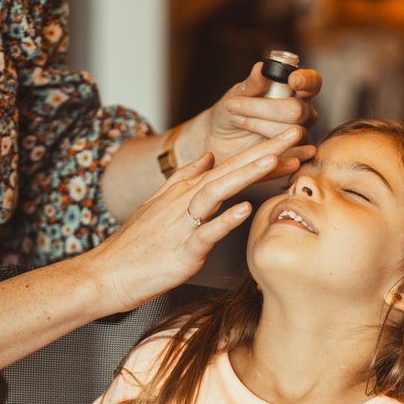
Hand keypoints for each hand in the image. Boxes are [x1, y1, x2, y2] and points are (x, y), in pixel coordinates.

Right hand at [91, 127, 306, 312]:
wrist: (107, 272)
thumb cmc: (137, 242)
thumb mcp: (160, 203)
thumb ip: (185, 178)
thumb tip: (209, 157)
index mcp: (187, 190)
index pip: (231, 165)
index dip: (261, 149)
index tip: (290, 137)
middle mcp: (187, 200)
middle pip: (231, 169)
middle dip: (265, 148)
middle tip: (296, 131)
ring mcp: (183, 222)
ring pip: (218, 191)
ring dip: (246, 174)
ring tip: (274, 158)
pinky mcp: (182, 248)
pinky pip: (206, 231)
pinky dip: (225, 219)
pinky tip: (245, 209)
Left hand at [178, 62, 320, 175]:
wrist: (219, 139)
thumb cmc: (231, 111)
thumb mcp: (237, 95)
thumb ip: (252, 84)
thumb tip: (261, 68)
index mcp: (295, 88)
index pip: (312, 82)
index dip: (305, 81)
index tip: (292, 80)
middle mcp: (303, 110)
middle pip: (298, 109)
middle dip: (265, 108)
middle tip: (237, 106)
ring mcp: (300, 133)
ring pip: (292, 131)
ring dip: (259, 125)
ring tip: (238, 121)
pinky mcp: (292, 154)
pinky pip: (292, 154)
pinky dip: (276, 150)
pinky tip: (261, 148)